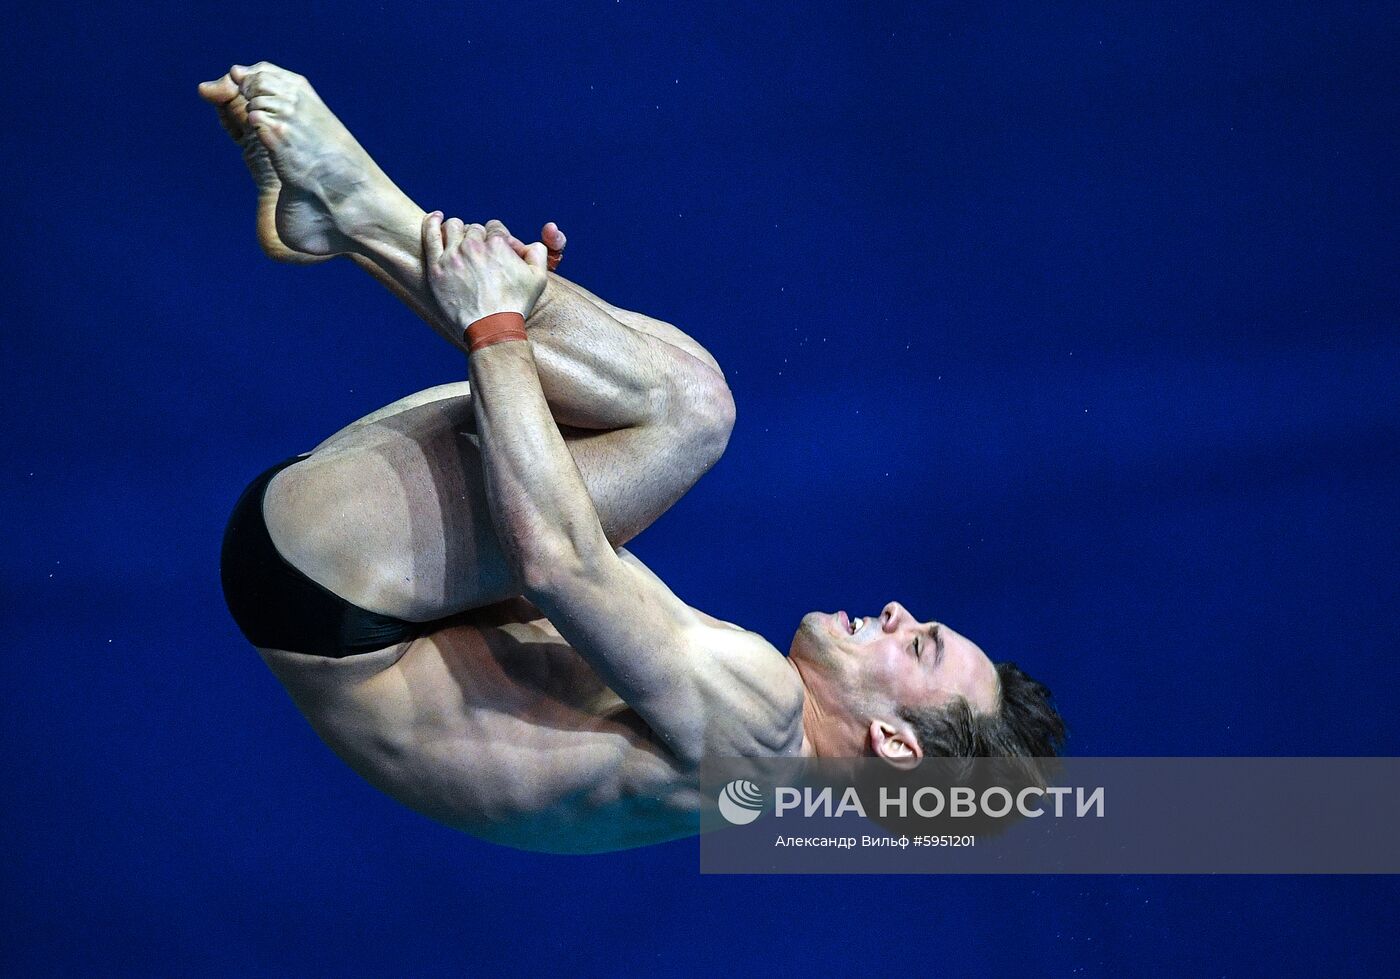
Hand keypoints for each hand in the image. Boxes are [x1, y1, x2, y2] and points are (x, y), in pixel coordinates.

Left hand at [422, 213, 549, 326]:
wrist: (492, 329)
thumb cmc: (516, 306)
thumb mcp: (538, 279)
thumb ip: (538, 253)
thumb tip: (532, 242)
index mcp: (498, 244)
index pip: (495, 227)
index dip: (497, 238)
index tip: (495, 249)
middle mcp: (474, 246)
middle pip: (475, 229)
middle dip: (479, 238)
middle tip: (480, 255)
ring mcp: (453, 255)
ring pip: (454, 227)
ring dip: (459, 230)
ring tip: (459, 240)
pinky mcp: (437, 267)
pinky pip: (430, 234)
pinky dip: (433, 221)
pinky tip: (437, 217)